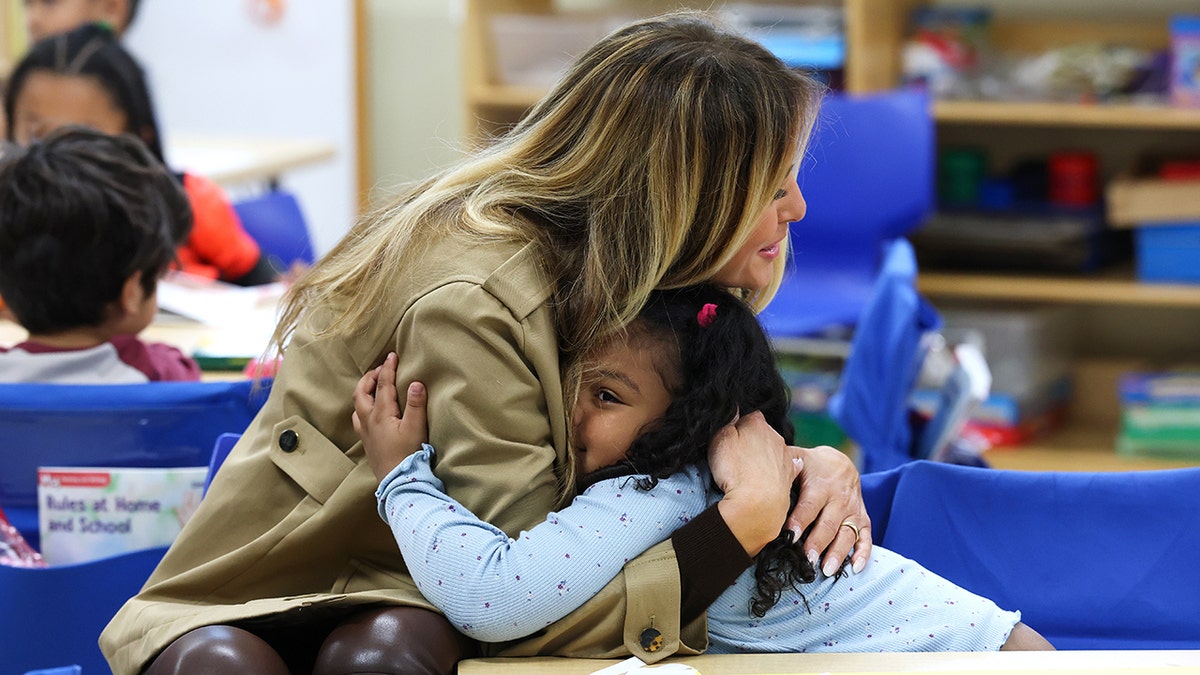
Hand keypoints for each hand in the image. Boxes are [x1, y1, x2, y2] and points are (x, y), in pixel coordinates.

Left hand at [351, 352, 429, 481]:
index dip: (388, 368)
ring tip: (374, 386)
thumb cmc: (408, 454)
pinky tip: (369, 411)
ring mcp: (366, 432)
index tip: (392, 355)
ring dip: (364, 391)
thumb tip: (415, 382)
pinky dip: (362, 407)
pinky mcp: (367, 442)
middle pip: (361, 392)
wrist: (397, 481)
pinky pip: (358, 419)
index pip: (383, 385)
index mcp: (381, 413)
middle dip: (370, 377)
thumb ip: (416, 404)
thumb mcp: (416, 427)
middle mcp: (369, 420)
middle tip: (381, 369)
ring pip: (357, 405)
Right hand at [707, 411, 803, 556]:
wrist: (758, 504)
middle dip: (751, 440)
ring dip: (764, 455)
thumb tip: (734, 404)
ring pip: (773, 449)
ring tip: (749, 470)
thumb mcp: (720, 438)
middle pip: (761, 433)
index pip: (747, 416)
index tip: (728, 437)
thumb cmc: (735, 469)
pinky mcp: (790, 476)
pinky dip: (779, 468)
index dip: (737, 425)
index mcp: (757, 423)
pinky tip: (774, 473)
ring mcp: (785, 456)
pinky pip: (786, 466)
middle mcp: (775, 436)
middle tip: (735, 456)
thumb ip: (728, 419)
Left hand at [788, 445, 871, 574]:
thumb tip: (762, 479)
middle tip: (808, 560)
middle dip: (818, 543)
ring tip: (826, 570)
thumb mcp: (797, 460)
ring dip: (838, 553)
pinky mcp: (863, 520)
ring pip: (847, 534)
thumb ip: (782, 470)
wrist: (841, 464)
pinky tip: (856, 568)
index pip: (809, 505)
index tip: (791, 536)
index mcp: (821, 485)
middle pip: (828, 524)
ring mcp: (853, 510)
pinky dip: (863, 554)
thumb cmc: (811, 467)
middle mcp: (840, 499)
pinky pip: (866, 538)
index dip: (800, 521)